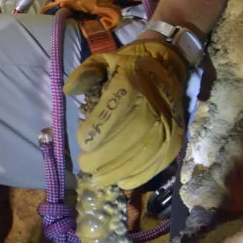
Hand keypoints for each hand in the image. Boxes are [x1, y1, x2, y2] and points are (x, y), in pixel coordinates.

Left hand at [63, 35, 192, 188]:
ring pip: (136, 160)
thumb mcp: (103, 60)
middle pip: (119, 146)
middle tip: (86, 165)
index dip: (88, 138)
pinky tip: (122, 182)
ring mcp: (165, 128)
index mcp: (128, 88)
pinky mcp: (174, 141)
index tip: (82, 142)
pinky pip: (155, 166)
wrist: (168, 67)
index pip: (103, 123)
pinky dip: (137, 177)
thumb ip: (84, 74)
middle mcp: (149, 110)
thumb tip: (68, 91)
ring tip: (99, 179)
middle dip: (98, 161)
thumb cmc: (129, 67)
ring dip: (114, 173)